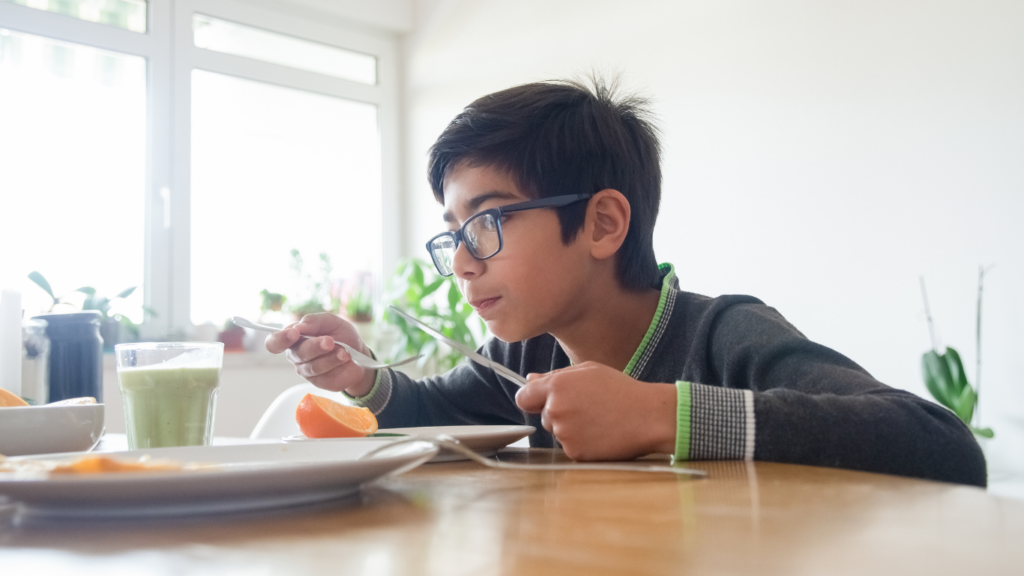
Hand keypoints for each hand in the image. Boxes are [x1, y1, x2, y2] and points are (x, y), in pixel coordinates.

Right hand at [264, 313, 375, 395]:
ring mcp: (306, 371)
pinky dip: (336, 365)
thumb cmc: (341, 336)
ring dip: (330, 357)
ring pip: (312, 366)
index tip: (294, 333)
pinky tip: (344, 359)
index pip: (274, 342)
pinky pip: (323, 376)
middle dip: (314, 346)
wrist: (360, 353)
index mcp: (294, 339)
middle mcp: (296, 356)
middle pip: (296, 353)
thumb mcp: (331, 322)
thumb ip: (313, 321)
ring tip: (345, 352)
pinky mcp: (319, 382)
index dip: (280, 339)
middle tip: (330, 341)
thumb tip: (298, 326)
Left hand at [515, 362, 676, 460]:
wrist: (648, 417)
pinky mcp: (575, 452)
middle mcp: (556, 409)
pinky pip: (570, 448)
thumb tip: (529, 379)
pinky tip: (600, 434)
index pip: (523, 397)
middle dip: (559, 413)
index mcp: (557, 386)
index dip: (533, 399)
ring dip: (571, 429)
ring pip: (557, 432)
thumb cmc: (621, 390)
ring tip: (598, 420)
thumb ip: (556, 375)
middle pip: (544, 416)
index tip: (543, 401)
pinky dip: (582, 444)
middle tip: (588, 408)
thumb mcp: (589, 371)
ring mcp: (565, 433)